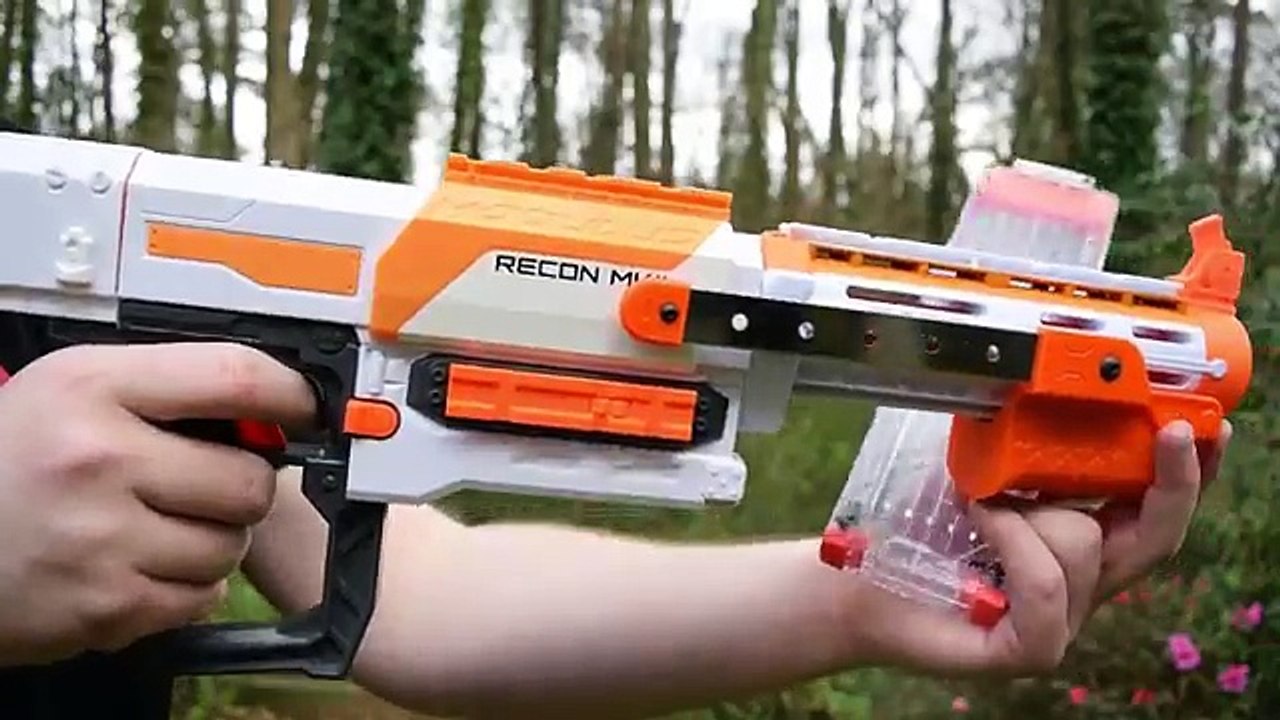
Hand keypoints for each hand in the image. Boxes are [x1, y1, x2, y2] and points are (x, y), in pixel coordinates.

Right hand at [0, 342, 315, 665]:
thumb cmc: (6, 462)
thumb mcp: (69, 391)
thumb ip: (162, 390)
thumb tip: (266, 410)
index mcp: (91, 389)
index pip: (233, 377)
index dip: (289, 394)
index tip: (304, 407)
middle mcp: (98, 460)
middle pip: (249, 481)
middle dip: (239, 487)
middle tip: (202, 486)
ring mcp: (103, 539)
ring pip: (230, 545)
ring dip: (212, 540)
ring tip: (158, 527)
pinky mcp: (106, 606)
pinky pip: (202, 597)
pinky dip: (185, 588)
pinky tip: (139, 565)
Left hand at [845, 419, 1230, 675]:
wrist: (856, 578)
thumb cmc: (915, 525)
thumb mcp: (981, 471)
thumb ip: (1027, 446)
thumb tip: (1058, 386)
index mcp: (1080, 540)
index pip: (1152, 512)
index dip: (1188, 475)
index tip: (1204, 427)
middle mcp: (1082, 584)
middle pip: (1156, 538)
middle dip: (1172, 482)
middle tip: (1170, 432)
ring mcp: (1061, 622)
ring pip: (1084, 543)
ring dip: (1027, 511)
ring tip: (979, 506)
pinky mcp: (1030, 648)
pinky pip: (1048, 584)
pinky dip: (1012, 542)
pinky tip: (980, 524)